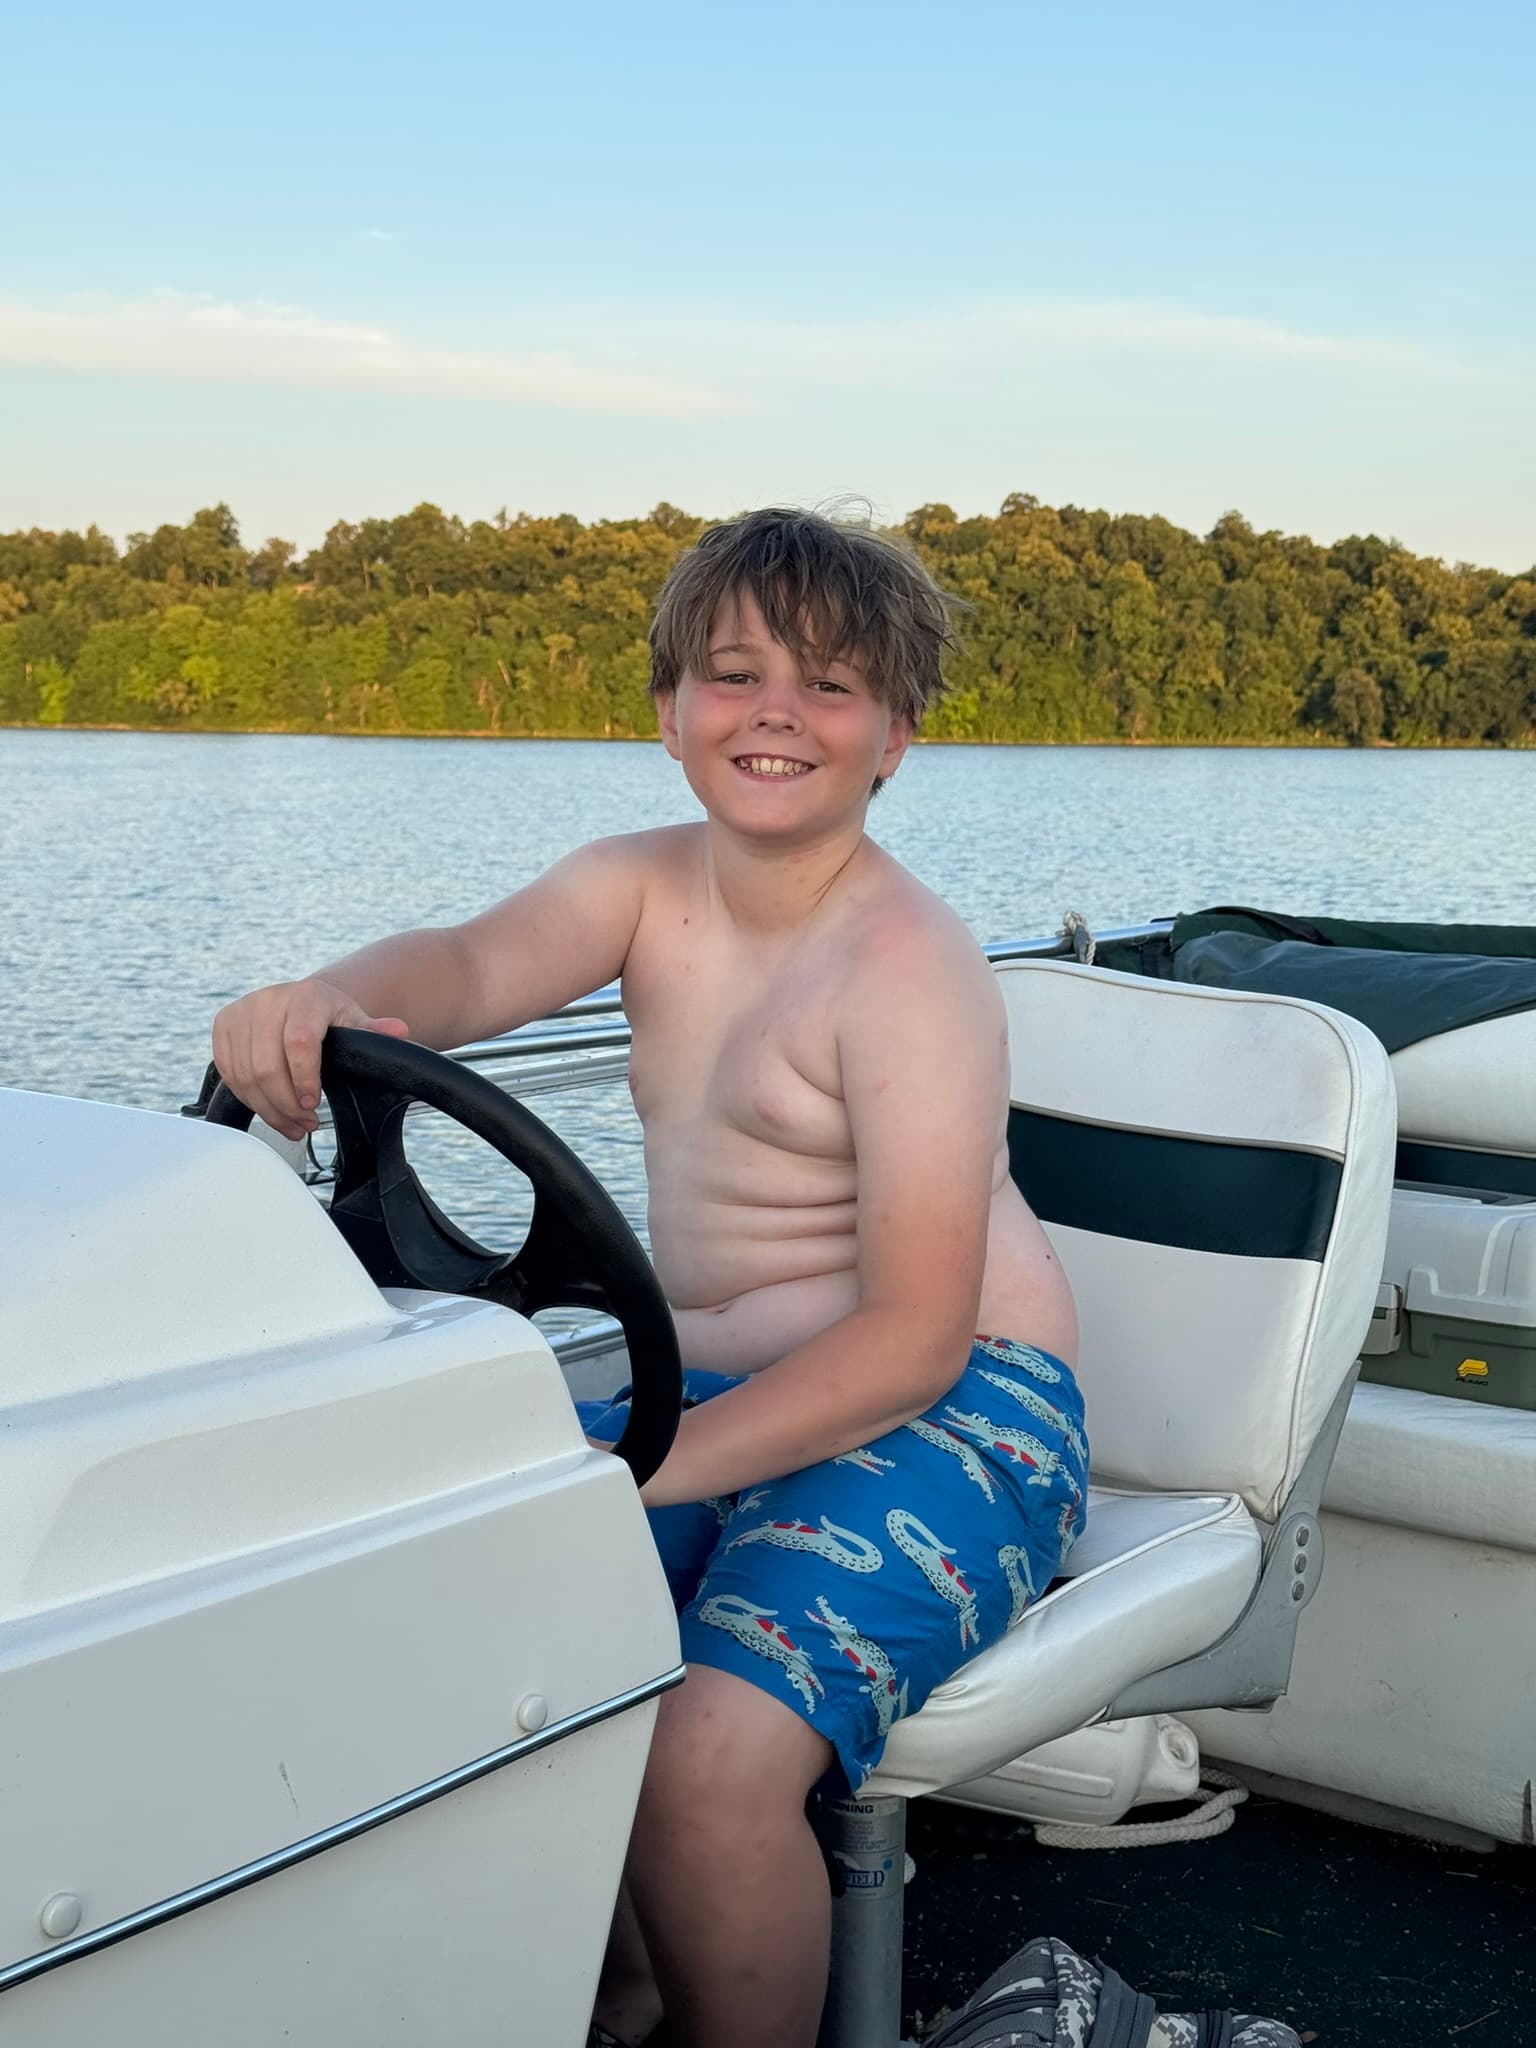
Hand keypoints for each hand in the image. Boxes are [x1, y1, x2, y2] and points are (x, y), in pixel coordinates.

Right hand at [211, 977, 409, 1140]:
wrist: (298, 1001)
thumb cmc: (328, 1016)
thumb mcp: (354, 1020)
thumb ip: (375, 1031)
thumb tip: (399, 1031)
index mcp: (306, 997)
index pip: (300, 1041)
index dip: (305, 1078)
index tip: (314, 1103)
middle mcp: (268, 1000)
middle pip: (267, 1066)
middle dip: (286, 1105)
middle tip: (306, 1123)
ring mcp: (241, 1012)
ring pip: (245, 1075)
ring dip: (268, 1109)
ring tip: (292, 1124)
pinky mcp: (222, 1026)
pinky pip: (229, 1073)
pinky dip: (249, 1099)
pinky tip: (269, 1109)